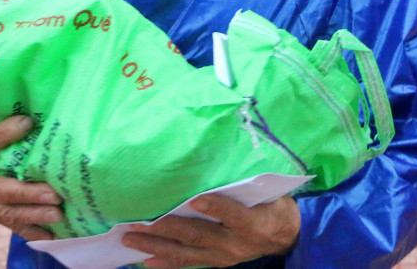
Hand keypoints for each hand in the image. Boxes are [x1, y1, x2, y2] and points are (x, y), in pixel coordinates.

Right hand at [0, 116, 63, 240]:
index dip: (4, 133)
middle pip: (1, 190)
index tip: (28, 122)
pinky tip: (51, 235)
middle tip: (54, 194)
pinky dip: (31, 231)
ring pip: (8, 213)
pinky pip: (10, 225)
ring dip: (34, 215)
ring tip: (58, 214)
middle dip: (28, 194)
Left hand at [121, 194, 300, 267]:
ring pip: (187, 252)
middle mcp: (236, 243)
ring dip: (157, 245)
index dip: (216, 207)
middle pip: (198, 235)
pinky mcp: (217, 262)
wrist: (285, 235)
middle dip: (166, 228)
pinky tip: (146, 260)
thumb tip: (215, 158)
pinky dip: (166, 262)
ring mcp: (224, 255)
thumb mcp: (268, 192)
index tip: (196, 198)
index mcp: (254, 222)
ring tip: (131, 239)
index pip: (234, 214)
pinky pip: (188, 263)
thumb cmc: (272, 204)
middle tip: (138, 223)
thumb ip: (244, 184)